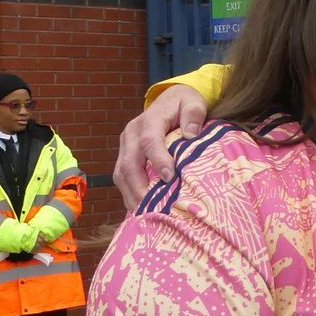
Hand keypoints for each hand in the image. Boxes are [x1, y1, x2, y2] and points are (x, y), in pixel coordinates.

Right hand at [115, 85, 208, 203]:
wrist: (170, 100)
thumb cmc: (184, 104)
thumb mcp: (193, 102)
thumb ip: (194, 114)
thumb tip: (191, 134)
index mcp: (149, 120)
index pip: (149, 141)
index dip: (158, 160)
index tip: (170, 178)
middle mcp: (131, 133)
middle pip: (129, 163)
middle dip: (139, 186)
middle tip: (153, 207)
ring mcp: (125, 146)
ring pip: (121, 173)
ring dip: (131, 195)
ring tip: (145, 215)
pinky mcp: (125, 156)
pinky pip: (122, 178)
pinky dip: (130, 194)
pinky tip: (141, 210)